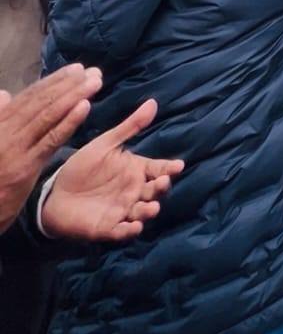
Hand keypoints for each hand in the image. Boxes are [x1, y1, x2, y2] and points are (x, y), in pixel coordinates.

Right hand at [0, 65, 102, 233]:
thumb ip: (0, 116)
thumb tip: (5, 94)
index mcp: (1, 121)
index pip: (31, 95)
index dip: (55, 80)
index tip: (77, 69)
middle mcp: (7, 130)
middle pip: (43, 101)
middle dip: (70, 84)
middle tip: (93, 72)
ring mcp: (17, 147)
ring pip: (49, 116)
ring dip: (74, 96)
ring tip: (94, 83)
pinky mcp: (26, 167)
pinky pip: (51, 140)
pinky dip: (69, 122)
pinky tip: (85, 107)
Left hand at [43, 98, 183, 242]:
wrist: (54, 192)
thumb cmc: (82, 167)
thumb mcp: (105, 144)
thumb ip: (130, 127)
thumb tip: (153, 102)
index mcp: (135, 170)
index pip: (158, 169)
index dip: (169, 168)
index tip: (177, 166)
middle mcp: (134, 191)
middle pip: (153, 191)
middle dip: (160, 188)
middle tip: (162, 183)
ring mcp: (123, 210)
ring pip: (142, 212)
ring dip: (149, 211)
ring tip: (152, 207)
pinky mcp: (108, 228)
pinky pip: (122, 231)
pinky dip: (130, 231)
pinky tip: (134, 226)